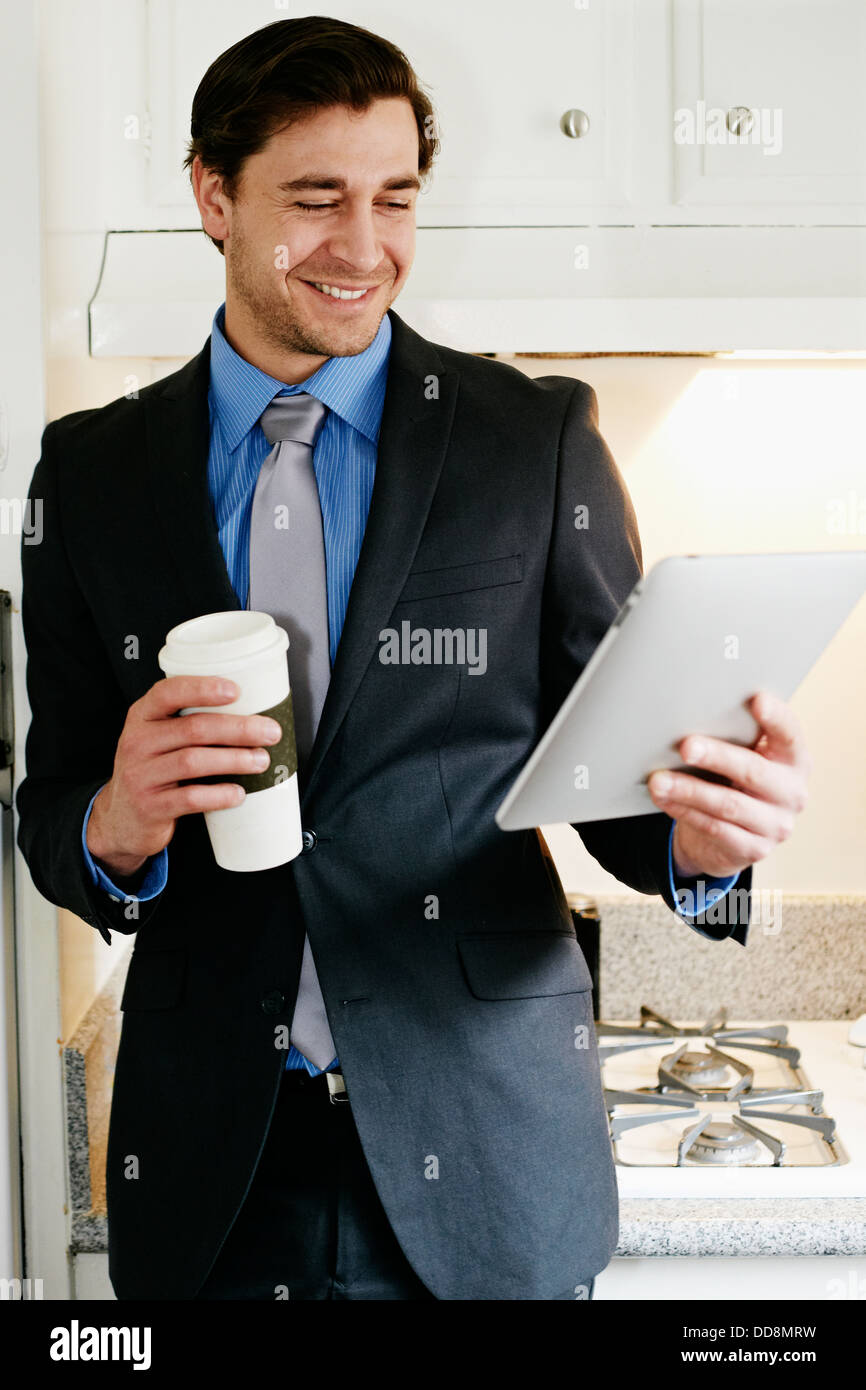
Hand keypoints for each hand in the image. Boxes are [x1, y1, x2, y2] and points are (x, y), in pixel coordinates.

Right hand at [86, 676, 282, 880]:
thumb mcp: (158, 740)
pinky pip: (189, 798)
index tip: (236, 690)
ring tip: (261, 760)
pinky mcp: (149, 807)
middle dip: (238, 728)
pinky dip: (218, 795)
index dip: (202, 689)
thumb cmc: (154, 771)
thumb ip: (189, 723)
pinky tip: (238, 793)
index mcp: (141, 717)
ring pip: (193, 761)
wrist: (121, 819)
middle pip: (193, 728)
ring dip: (234, 759)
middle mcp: (136, 742)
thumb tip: (252, 712)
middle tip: (270, 732)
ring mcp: (140, 776)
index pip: (168, 692)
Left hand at [647, 691, 811, 880]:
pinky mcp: (754, 849)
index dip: (776, 717)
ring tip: (658, 780)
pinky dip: (685, 812)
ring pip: (728, 804)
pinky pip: (714, 828)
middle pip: (754, 771)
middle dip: (717, 756)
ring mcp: (776, 825)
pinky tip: (664, 800)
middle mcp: (792, 792)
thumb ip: (733, 739)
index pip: (790, 734)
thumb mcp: (741, 758)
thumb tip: (689, 715)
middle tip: (685, 745)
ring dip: (688, 790)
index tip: (756, 699)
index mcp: (794, 760)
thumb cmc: (733, 781)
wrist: (730, 836)